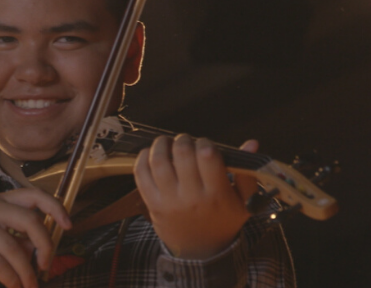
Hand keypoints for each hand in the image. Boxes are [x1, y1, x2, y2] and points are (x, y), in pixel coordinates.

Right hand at [0, 187, 70, 287]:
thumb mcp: (4, 225)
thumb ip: (24, 234)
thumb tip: (43, 253)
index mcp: (6, 198)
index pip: (35, 194)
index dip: (55, 207)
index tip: (68, 225)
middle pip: (29, 220)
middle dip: (44, 245)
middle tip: (47, 264)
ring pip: (13, 248)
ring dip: (27, 272)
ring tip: (31, 285)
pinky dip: (11, 279)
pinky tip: (16, 286)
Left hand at [134, 134, 258, 258]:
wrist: (200, 252)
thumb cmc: (223, 221)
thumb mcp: (243, 202)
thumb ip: (247, 172)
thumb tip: (252, 143)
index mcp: (217, 194)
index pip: (207, 157)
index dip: (205, 143)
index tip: (205, 145)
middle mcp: (192, 197)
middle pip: (182, 154)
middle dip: (183, 140)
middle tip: (185, 142)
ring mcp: (169, 200)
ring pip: (158, 161)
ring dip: (161, 144)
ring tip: (167, 143)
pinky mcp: (152, 203)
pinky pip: (141, 174)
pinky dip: (142, 158)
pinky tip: (150, 154)